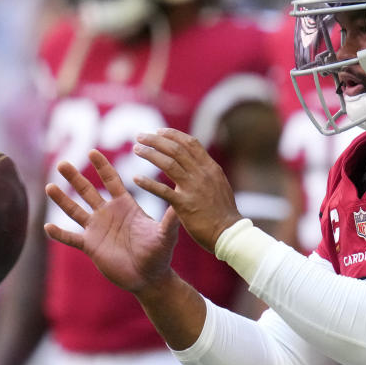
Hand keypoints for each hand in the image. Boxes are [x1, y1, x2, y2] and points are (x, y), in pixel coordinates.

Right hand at [44, 150, 180, 294]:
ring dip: (62, 199)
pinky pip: (71, 238)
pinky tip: (47, 227)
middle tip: (62, 163)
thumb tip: (181, 201)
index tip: (92, 151)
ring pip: (75, 210)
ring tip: (49, 186)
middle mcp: (108, 214)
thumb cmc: (159, 254)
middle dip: (75, 177)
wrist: (148, 277)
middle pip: (87, 191)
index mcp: (125, 206)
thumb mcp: (166, 234)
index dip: (102, 166)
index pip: (111, 180)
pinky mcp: (90, 247)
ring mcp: (97, 230)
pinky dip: (59, 234)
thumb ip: (170, 219)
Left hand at [133, 129, 241, 253]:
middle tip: (140, 137)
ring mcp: (193, 188)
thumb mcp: (219, 184)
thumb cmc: (224, 212)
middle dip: (156, 140)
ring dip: (149, 154)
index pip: (190, 143)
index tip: (159, 131)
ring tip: (136, 150)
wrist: (230, 233)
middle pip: (176, 149)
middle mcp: (202, 174)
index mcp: (210, 168)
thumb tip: (196, 161)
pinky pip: (162, 191)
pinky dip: (147, 183)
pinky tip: (135, 179)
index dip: (173, 135)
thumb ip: (206, 172)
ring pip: (168, 163)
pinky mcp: (184, 205)